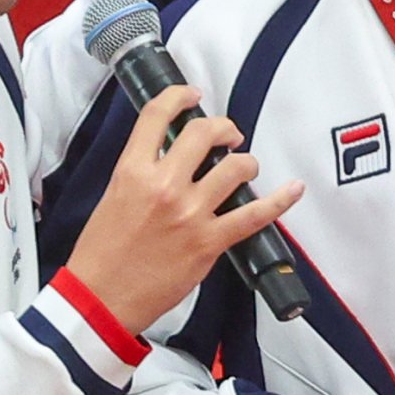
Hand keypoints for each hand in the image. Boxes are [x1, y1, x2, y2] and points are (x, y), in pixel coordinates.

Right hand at [60, 84, 299, 333]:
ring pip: (236, 167)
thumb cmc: (102, 255)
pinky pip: (255, 214)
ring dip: (246, 162)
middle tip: (229, 135)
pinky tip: (293, 190)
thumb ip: (141, 174)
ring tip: (245, 167)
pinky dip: (280, 201)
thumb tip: (168, 159)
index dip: (179, 96)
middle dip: (224, 128)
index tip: (192, 95)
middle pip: (204, 133)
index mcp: (132, 171)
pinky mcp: (210, 242)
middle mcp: (164, 185)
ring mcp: (190, 213)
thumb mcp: (113, 198)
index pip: (157, 116)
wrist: (100, 298)